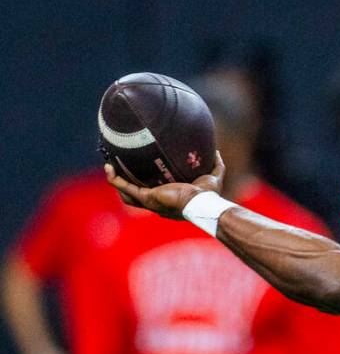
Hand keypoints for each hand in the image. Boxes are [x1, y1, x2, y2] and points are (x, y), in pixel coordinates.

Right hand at [104, 151, 225, 218]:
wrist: (201, 202)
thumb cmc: (208, 194)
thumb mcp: (213, 177)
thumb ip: (216, 165)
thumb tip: (216, 151)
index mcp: (170, 198)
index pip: (154, 192)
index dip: (146, 183)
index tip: (142, 169)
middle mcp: (157, 202)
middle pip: (136, 195)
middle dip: (126, 184)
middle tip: (120, 168)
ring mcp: (150, 201)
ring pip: (127, 194)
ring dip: (117, 182)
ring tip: (110, 167)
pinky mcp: (146, 197)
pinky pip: (125, 188)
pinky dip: (115, 179)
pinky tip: (109, 168)